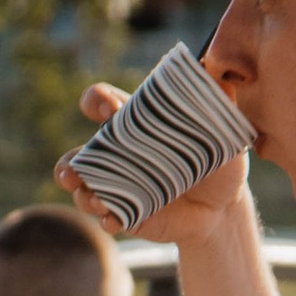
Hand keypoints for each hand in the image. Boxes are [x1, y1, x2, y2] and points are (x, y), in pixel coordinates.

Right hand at [55, 79, 251, 248]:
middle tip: (73, 170)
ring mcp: (118, 186)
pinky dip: (107, 219)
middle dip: (70, 163)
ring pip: (84, 188)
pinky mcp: (126, 214)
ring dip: (82, 194)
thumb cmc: (219, 160)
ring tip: (96, 201)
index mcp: (134, 123)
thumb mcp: (223, 129)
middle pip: (80, 154)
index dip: (96, 101)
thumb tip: (216, 73)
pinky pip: (106, 218)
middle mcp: (119, 154)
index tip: (107, 109)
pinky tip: (114, 221)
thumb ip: (217, 104)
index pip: (102, 103)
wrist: (224, 208)